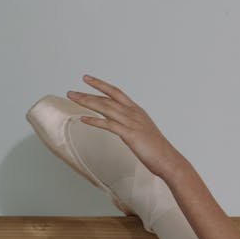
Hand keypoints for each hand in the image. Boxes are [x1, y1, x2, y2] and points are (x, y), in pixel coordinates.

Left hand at [67, 75, 186, 180]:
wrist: (169, 160)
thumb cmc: (156, 149)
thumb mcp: (143, 132)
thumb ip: (131, 125)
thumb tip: (119, 125)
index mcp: (137, 111)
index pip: (116, 92)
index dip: (101, 84)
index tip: (87, 78)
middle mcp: (134, 113)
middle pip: (107, 99)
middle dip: (88, 93)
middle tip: (71, 91)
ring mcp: (132, 123)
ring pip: (106, 108)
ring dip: (87, 102)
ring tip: (73, 99)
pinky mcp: (130, 134)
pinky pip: (108, 125)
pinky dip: (94, 121)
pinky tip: (83, 119)